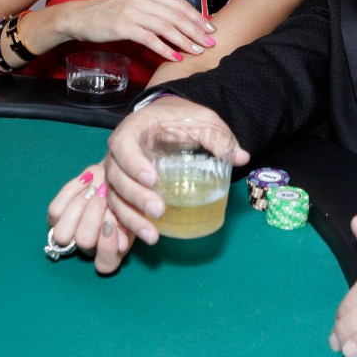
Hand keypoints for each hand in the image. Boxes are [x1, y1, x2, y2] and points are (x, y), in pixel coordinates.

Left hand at [47, 161, 133, 273]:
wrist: (118, 173)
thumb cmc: (131, 193)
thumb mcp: (137, 205)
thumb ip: (131, 222)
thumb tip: (121, 244)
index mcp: (113, 251)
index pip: (105, 264)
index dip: (107, 247)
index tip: (112, 223)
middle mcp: (89, 248)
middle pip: (84, 242)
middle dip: (93, 216)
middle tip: (104, 192)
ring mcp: (70, 235)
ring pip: (62, 233)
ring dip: (79, 206)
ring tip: (95, 187)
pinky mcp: (56, 219)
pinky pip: (55, 210)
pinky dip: (71, 191)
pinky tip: (86, 179)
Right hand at [49, 0, 218, 62]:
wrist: (80, 16)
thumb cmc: (109, 13)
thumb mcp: (135, 4)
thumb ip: (155, 9)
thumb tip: (179, 21)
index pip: (179, 4)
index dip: (197, 17)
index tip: (211, 28)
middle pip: (177, 16)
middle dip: (196, 31)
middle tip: (211, 43)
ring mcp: (132, 12)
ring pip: (166, 27)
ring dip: (185, 41)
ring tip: (197, 52)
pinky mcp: (123, 26)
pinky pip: (150, 39)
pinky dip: (165, 49)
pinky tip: (175, 57)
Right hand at [104, 97, 249, 244]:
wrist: (163, 118)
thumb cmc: (180, 117)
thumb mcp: (201, 119)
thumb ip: (217, 136)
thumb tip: (241, 157)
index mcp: (133, 130)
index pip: (124, 146)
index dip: (133, 163)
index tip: (152, 179)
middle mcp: (118, 153)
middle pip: (118, 177)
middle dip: (136, 197)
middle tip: (159, 210)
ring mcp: (119, 173)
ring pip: (115, 198)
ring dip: (131, 219)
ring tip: (152, 236)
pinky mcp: (123, 189)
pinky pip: (117, 208)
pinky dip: (126, 225)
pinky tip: (142, 239)